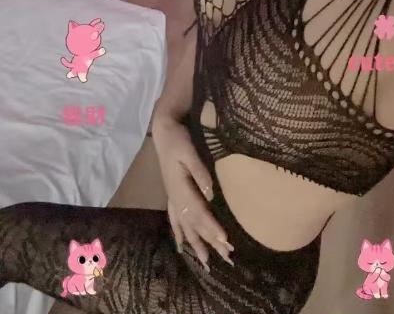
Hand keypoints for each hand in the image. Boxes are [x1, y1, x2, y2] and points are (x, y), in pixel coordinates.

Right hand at [152, 115, 233, 270]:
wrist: (163, 132)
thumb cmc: (178, 140)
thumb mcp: (189, 152)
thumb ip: (199, 172)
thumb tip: (210, 193)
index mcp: (180, 189)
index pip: (199, 213)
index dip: (212, 228)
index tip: (226, 242)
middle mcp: (175, 198)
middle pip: (194, 225)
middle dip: (210, 242)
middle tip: (226, 259)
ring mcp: (172, 198)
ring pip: (185, 226)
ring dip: (196, 244)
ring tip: (206, 263)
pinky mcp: (172, 195)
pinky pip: (175, 220)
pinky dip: (179, 234)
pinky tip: (181, 246)